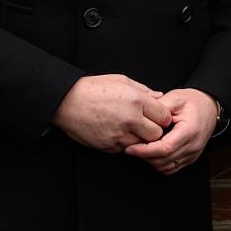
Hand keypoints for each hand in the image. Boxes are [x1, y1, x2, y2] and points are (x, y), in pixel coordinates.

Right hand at [52, 74, 169, 151]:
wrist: (66, 101)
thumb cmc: (94, 88)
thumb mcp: (122, 81)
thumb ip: (144, 91)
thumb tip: (160, 97)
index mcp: (136, 101)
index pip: (164, 116)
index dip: (163, 117)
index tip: (157, 116)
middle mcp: (129, 119)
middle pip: (156, 134)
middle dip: (154, 130)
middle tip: (146, 125)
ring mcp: (118, 135)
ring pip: (140, 144)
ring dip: (138, 138)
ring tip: (129, 128)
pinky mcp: (107, 146)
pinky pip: (123, 149)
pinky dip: (123, 143)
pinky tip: (116, 132)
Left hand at [125, 89, 219, 176]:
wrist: (210, 107)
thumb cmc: (193, 102)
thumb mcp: (175, 98)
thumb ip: (158, 107)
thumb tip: (141, 117)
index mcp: (190, 131)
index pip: (165, 148)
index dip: (145, 151)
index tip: (131, 148)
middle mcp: (193, 146)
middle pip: (163, 160)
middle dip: (144, 156)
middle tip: (131, 147)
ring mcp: (193, 154)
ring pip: (165, 167)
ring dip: (151, 161)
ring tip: (141, 149)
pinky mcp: (190, 158)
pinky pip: (171, 168)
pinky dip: (159, 163)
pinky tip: (153, 153)